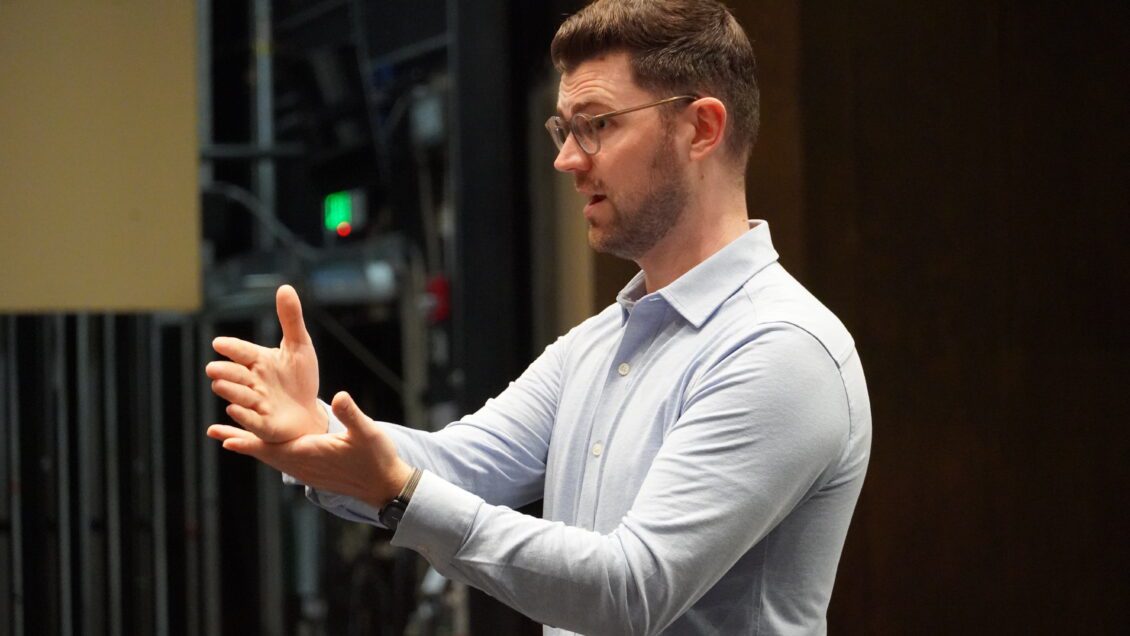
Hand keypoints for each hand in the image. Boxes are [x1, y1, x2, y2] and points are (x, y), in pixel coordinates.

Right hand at [206, 284, 326, 441]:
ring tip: (221, 385)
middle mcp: (252, 382)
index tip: (219, 343)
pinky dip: (242, 416)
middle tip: (214, 368)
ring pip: (239, 397)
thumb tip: (285, 287)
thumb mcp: (300, 346)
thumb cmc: (300, 378)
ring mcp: (255, 404)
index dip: (232, 348)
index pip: (242, 351)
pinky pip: (251, 421)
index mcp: (258, 361)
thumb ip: (290, 319)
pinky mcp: (263, 424)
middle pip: (235, 375)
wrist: (308, 411)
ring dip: (230, 391)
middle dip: (225, 372)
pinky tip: (235, 410)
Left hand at [207, 391, 412, 508]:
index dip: (249, 441)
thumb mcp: (367, 431)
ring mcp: (308, 472)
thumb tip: (338, 396)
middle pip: (265, 454)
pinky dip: (268, 452)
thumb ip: (351, 414)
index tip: (226, 438)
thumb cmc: (377, 458)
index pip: (273, 448)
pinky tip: (265, 447)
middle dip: (240, 441)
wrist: (386, 486)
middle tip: (215, 433)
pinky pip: (283, 462)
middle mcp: (304, 466)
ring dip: (252, 447)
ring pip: (272, 458)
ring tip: (229, 439)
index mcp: (311, 454)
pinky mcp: (314, 473)